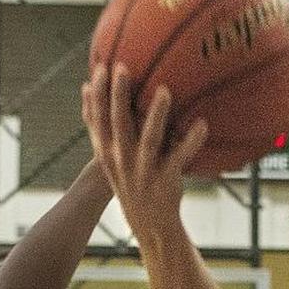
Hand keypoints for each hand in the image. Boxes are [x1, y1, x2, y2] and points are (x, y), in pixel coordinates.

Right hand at [81, 64, 207, 239]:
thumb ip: (99, 123)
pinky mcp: (165, 180)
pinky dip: (191, 141)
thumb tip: (85, 87)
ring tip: (165, 91)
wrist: (148, 221)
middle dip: (119, 95)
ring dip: (156, 114)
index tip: (102, 66)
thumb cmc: (130, 178)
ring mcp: (144, 171)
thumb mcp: (109, 154)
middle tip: (123, 68)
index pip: (98, 119)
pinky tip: (203, 124)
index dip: (98, 93)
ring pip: (149, 139)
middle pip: (119, 124)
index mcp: (107, 151)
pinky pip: (180, 158)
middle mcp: (122, 160)